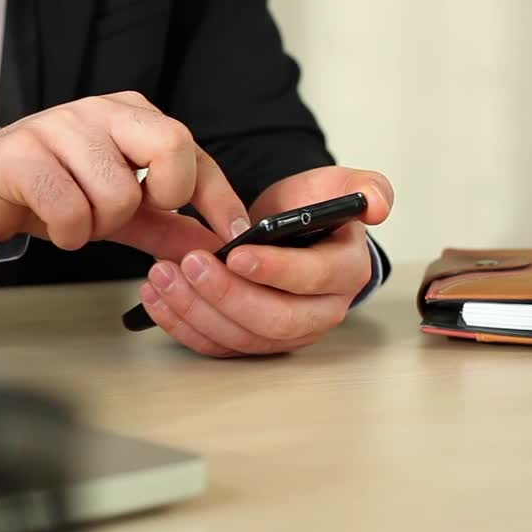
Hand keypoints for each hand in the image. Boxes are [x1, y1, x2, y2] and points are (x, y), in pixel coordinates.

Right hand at [0, 91, 250, 260]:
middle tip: (128, 212)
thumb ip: (167, 225)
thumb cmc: (58, 189)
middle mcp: (103, 110)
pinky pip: (70, 210)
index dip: (218, 196)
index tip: (233, 233)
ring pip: (117, 193)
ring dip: (99, 225)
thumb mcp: (121, 209)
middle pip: (171, 147)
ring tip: (78, 217)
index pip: (194, 152)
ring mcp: (61, 125)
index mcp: (133, 115)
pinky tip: (56, 224)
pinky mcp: (25, 154)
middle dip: (158, 198)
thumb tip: (216, 247)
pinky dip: (69, 233)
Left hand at [136, 166, 393, 357]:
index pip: (313, 280)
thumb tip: (376, 205)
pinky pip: (215, 345)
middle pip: (274, 320)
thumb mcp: (336, 186)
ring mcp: (284, 334)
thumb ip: (363, 187)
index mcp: (344, 273)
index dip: (274, 270)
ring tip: (162, 274)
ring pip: (240, 337)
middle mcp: (319, 312)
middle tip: (189, 264)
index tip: (235, 253)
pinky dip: (180, 324)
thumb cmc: (308, 210)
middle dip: (225, 295)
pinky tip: (155, 296)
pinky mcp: (251, 342)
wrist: (284, 232)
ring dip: (194, 309)